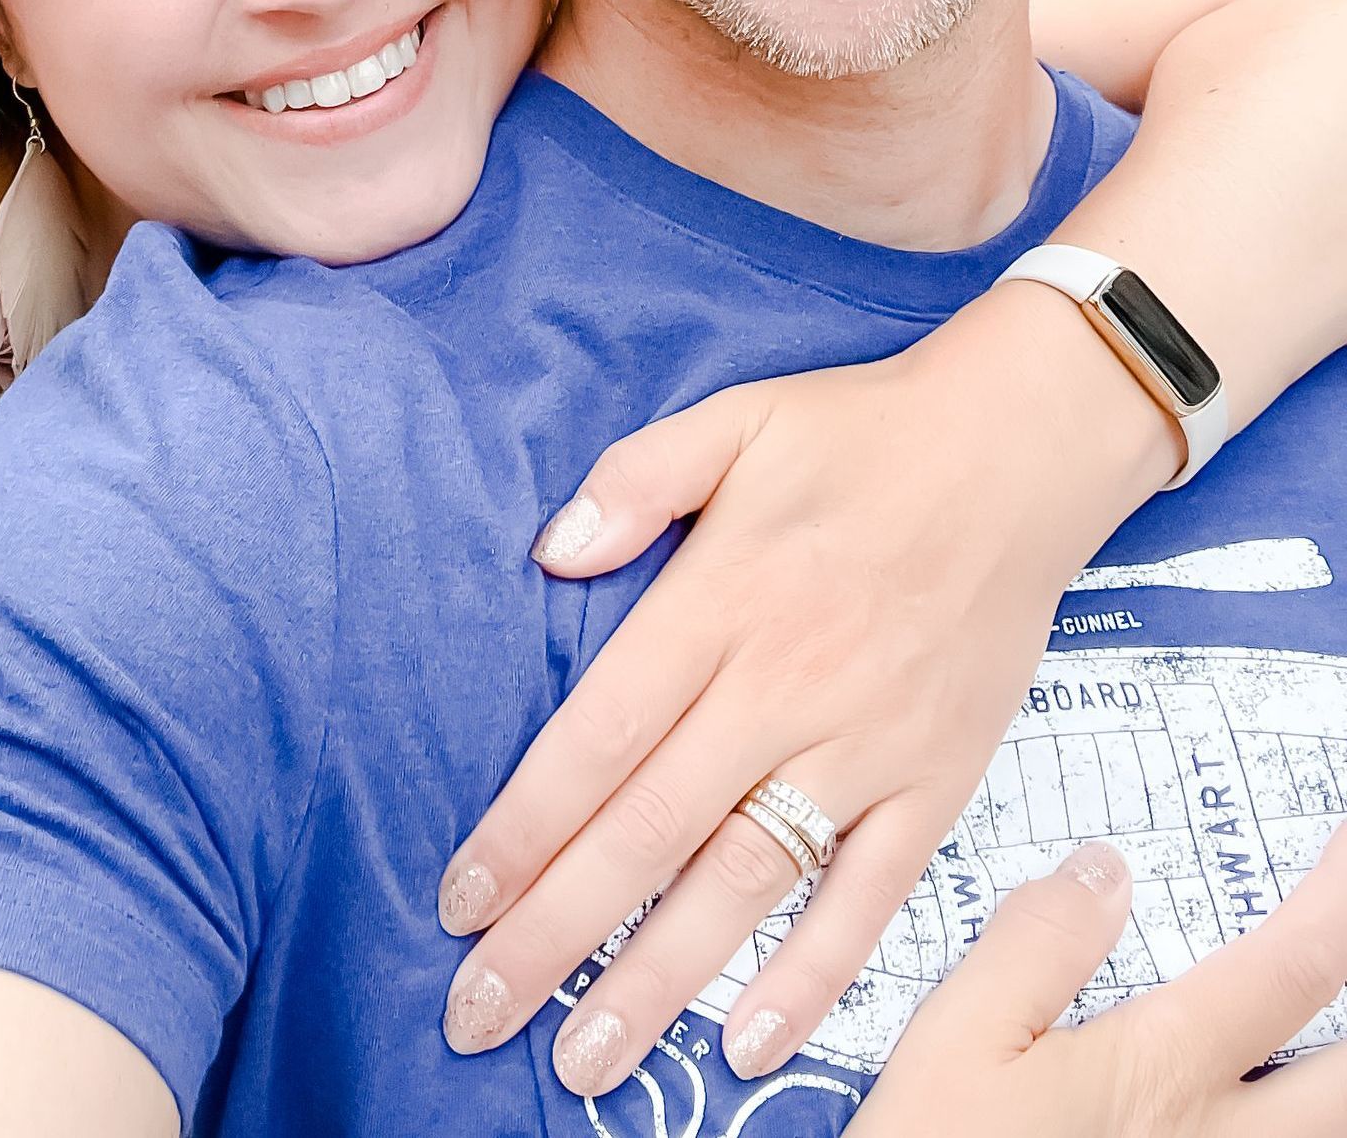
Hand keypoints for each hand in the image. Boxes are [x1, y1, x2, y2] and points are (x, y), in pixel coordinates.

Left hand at [438, 282, 1176, 1093]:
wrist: (1022, 448)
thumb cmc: (861, 432)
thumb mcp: (735, 419)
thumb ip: (637, 478)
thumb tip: (550, 548)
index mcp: (721, 600)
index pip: (599, 737)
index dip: (523, 828)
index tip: (457, 899)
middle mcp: (784, 686)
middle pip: (649, 830)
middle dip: (555, 934)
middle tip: (479, 1013)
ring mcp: (865, 743)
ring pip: (745, 882)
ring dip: (658, 981)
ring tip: (584, 1060)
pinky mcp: (936, 778)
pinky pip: (870, 895)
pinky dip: (815, 977)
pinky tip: (750, 1045)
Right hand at [852, 832, 1346, 1134]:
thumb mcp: (959, 1038)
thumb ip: (1038, 947)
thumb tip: (1105, 870)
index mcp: (1162, 1073)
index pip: (1291, 971)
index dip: (1340, 900)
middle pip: (1345, 1078)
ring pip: (1323, 1135)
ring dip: (1338, 1076)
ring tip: (1327, 1029)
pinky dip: (1296, 1125)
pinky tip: (1274, 1105)